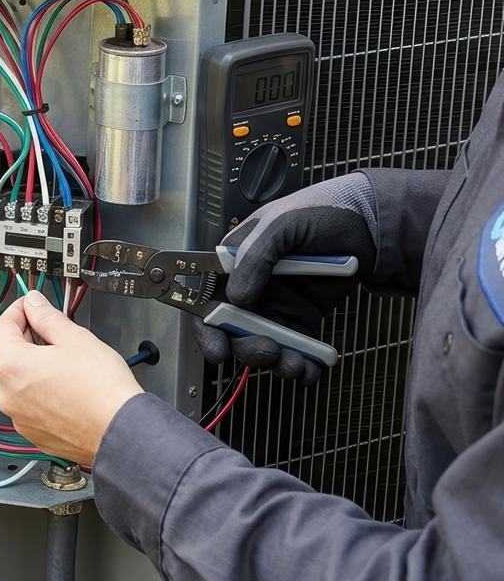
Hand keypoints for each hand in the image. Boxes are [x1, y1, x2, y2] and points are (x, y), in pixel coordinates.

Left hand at [0, 291, 142, 465]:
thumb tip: (34, 304)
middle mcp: (7, 394)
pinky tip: (66, 387)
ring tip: (66, 363)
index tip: (31, 305)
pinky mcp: (34, 433)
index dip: (18, 310)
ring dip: (36, 366)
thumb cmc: (101, 389)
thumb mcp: (74, 338)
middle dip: (29, 338)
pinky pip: (31, 404)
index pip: (2, 327)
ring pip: (21, 381)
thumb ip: (46, 316)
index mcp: (11, 366)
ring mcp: (19, 417)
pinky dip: (42, 392)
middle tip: (54, 331)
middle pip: (10, 355)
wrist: (120, 430)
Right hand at [195, 172, 378, 383]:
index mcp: (234, 262)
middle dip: (247, 348)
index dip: (207, 328)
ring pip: (264, 343)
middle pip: (234, 329)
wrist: (372, 223)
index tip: (218, 350)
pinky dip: (301, 365)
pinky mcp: (303, 317)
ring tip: (294, 365)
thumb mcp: (282, 224)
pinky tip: (310, 369)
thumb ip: (255, 257)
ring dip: (276, 361)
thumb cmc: (322, 210)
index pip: (208, 298)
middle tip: (268, 351)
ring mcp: (277, 304)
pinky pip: (295, 348)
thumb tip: (237, 297)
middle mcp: (251, 286)